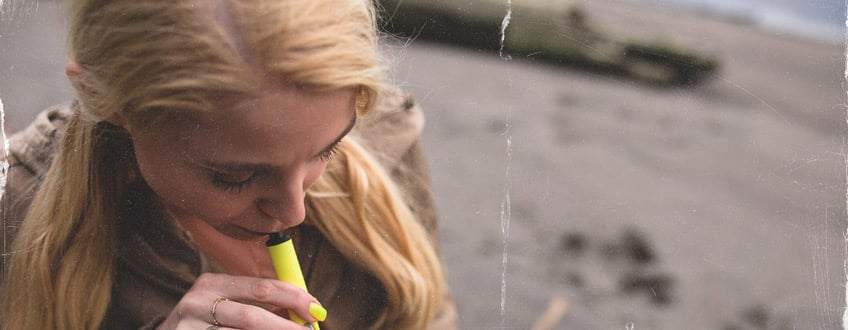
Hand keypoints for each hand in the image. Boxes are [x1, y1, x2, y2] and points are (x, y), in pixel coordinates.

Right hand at [157, 273, 320, 329]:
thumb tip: (302, 309)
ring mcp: (189, 328)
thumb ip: (257, 303)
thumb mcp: (224, 305)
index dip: (293, 297)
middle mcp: (197, 302)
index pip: (261, 287)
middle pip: (252, 316)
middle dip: (286, 326)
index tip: (316, 308)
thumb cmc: (204, 324)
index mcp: (211, 283)